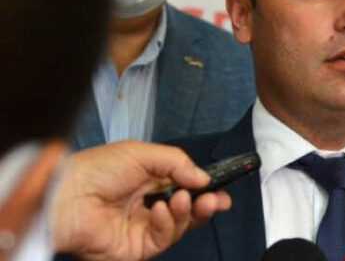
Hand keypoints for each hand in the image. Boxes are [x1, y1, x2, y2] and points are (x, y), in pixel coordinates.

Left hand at [50, 141, 231, 260]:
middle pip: (188, 210)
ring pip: (180, 225)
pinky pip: (163, 238)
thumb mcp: (142, 153)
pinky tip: (160, 209)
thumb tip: (203, 177)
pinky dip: (167, 223)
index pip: (185, 186)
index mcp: (149, 181)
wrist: (67, 197)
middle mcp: (148, 204)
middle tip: (216, 200)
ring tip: (182, 199)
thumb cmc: (96, 169)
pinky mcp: (137, 247)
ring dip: (187, 211)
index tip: (221, 187)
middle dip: (205, 204)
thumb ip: (177, 163)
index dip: (204, 188)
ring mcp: (143, 227)